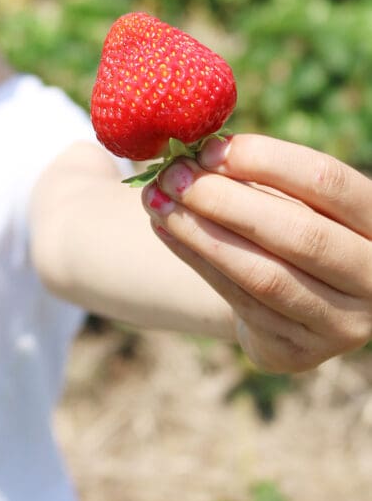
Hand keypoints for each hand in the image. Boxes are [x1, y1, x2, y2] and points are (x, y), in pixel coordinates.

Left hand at [141, 134, 371, 372]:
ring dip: (201, 233)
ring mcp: (342, 323)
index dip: (267, 160)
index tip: (210, 148)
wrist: (299, 296)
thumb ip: (258, 174)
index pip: (328, 181)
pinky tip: (166, 230)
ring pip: (264, 275)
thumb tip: (194, 150)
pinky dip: (197, 261)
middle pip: (299, 234)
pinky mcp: (299, 352)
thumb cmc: (293, 221)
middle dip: (226, 201)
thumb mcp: (294, 195)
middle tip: (173, 175)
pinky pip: (241, 302)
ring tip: (157, 200)